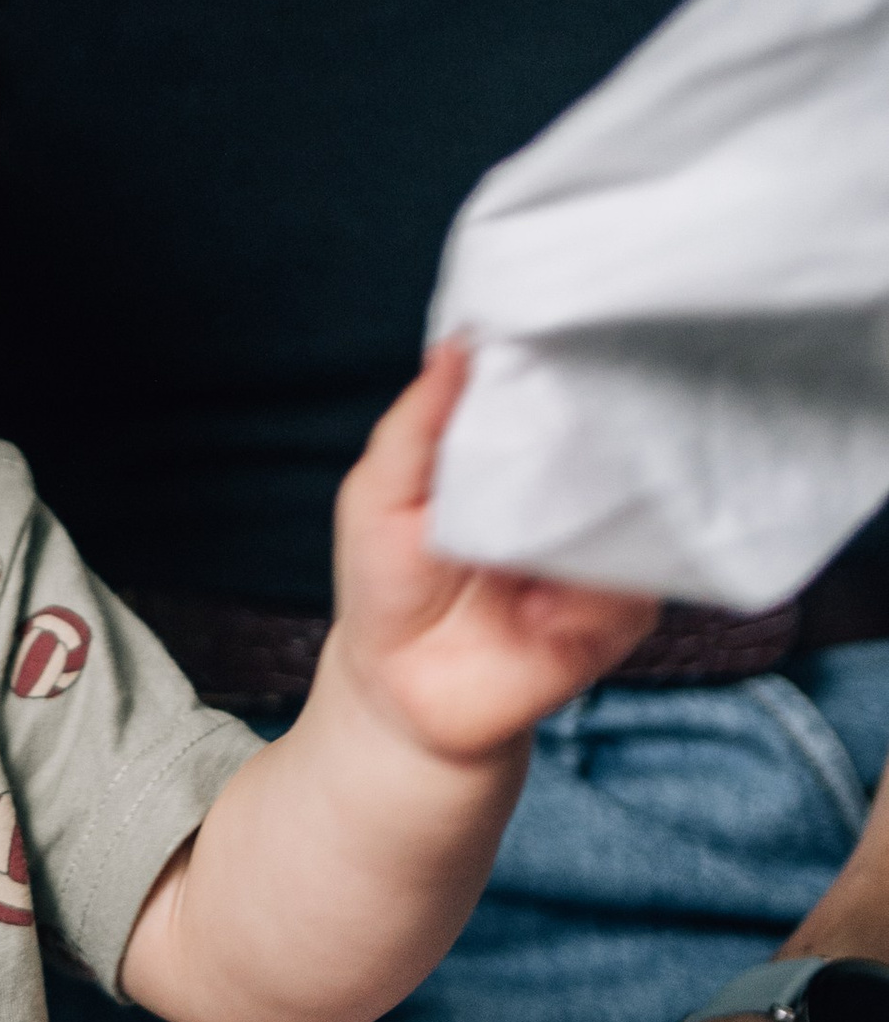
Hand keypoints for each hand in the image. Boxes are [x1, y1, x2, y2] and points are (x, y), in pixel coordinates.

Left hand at [330, 345, 657, 764]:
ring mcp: (605, 547)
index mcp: (523, 451)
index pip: (566, 390)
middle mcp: (575, 491)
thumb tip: (461, 340)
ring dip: (596, 514)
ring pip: (640, 508)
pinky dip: (587, 594)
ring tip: (536, 538)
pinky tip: (537, 611)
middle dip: (601, 427)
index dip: (567, 363)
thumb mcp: (380, 491)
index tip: (569, 329)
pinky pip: (635, 583)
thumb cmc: (389, 580)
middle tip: (569, 427)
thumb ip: (418, 422)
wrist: (402, 692)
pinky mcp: (623, 610)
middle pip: (620, 439)